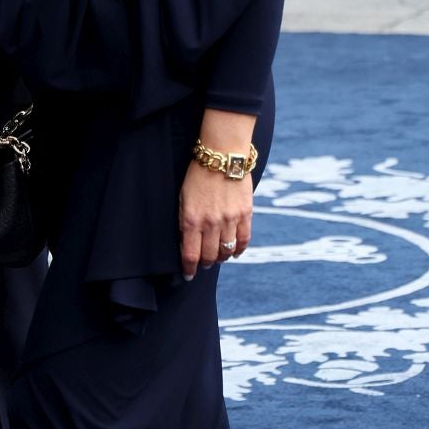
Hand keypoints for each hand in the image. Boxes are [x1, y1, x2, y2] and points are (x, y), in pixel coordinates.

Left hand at [178, 162, 253, 279]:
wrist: (222, 154)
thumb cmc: (198, 174)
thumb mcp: (183, 197)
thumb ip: (185, 221)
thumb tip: (187, 242)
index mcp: (191, 219)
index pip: (190, 254)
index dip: (189, 268)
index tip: (188, 274)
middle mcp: (211, 223)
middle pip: (209, 256)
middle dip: (205, 263)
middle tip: (204, 263)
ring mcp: (230, 220)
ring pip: (226, 251)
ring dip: (221, 257)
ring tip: (218, 256)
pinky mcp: (245, 214)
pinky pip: (244, 240)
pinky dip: (239, 249)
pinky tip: (235, 251)